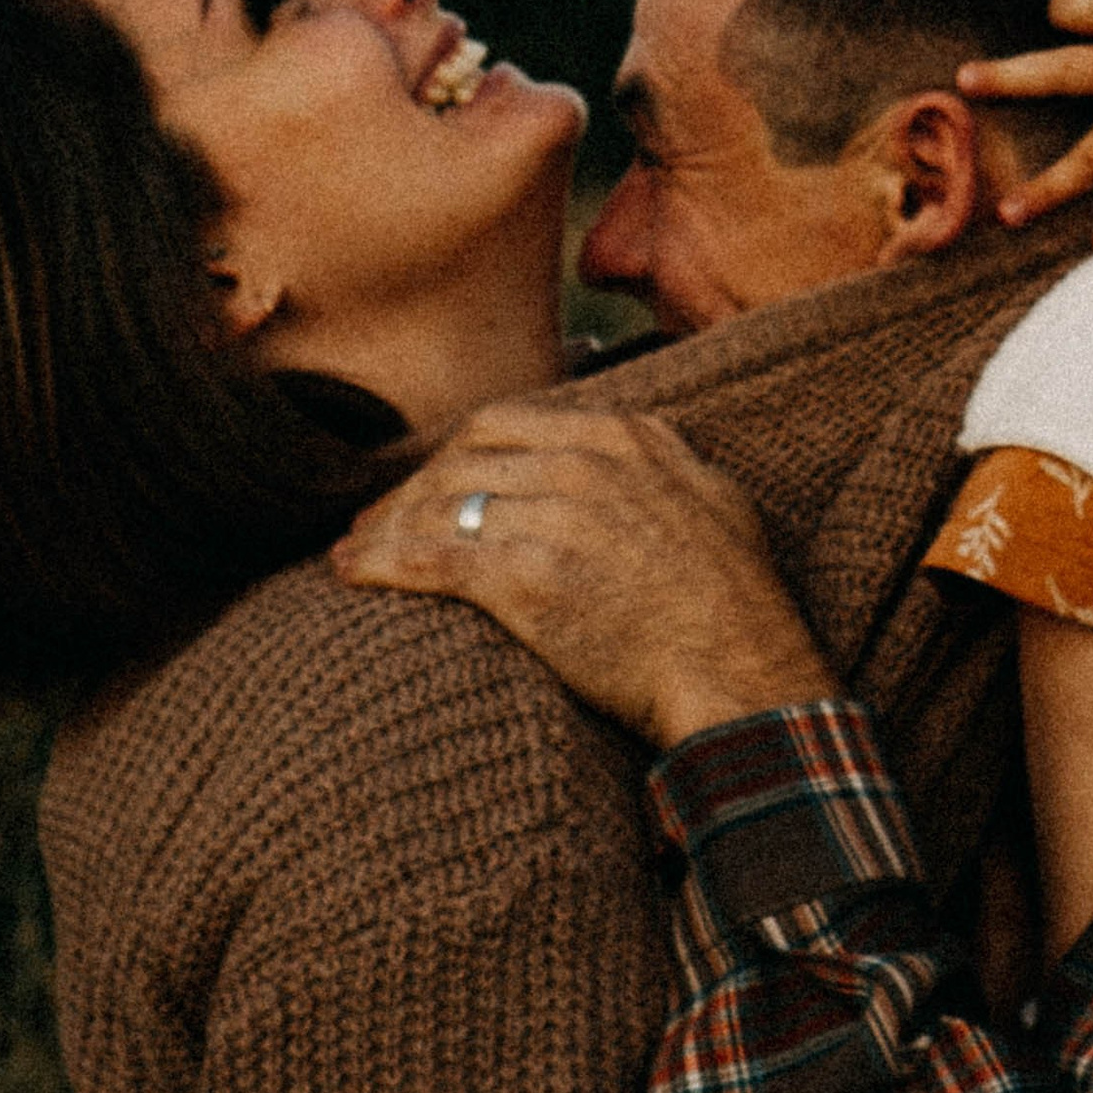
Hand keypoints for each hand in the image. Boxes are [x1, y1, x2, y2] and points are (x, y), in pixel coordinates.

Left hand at [331, 393, 834, 751]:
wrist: (739, 668)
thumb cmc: (737, 601)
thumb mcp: (717, 498)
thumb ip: (671, 459)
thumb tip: (650, 439)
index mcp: (622, 439)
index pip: (505, 424)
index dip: (455, 454)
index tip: (433, 482)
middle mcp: (580, 464)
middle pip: (462, 458)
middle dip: (411, 487)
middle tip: (378, 519)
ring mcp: (550, 517)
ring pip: (438, 504)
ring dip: (385, 525)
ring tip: (355, 548)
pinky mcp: (522, 578)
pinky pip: (430, 557)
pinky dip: (380, 560)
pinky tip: (352, 571)